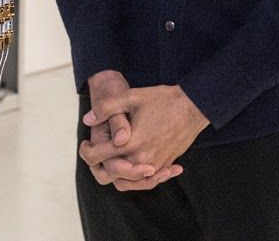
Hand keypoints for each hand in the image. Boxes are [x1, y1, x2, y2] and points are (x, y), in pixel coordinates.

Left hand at [81, 84, 209, 190]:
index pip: (99, 156)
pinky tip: (133, 167)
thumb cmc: (163, 100)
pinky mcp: (164, 165)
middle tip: (95, 153)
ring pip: (128, 182)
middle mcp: (141, 159)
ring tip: (110, 162)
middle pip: (111, 174)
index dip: (86, 152)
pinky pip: (145, 181)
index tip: (84, 144)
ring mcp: (154, 165)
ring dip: (116, 175)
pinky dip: (136, 178)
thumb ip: (107, 108)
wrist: (194, 107)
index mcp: (130, 142)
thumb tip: (87, 119)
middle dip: (99, 165)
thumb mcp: (132, 97)